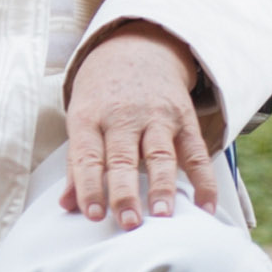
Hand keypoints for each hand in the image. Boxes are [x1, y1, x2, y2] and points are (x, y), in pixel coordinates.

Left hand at [63, 27, 216, 230]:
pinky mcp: (184, 119)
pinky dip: (204, 181)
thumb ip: (77, 165)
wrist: (137, 49)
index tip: (92, 214)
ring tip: (163, 215)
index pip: (88, 156)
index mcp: (91, 117)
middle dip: (125, 191)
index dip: (89, 186)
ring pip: (160, 154)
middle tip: (128, 221)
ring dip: (162, 186)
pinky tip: (205, 206)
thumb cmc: (103, 95)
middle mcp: (123, 116)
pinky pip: (196, 153)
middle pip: (123, 157)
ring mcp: (156, 117)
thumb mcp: (82, 119)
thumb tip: (66, 205)